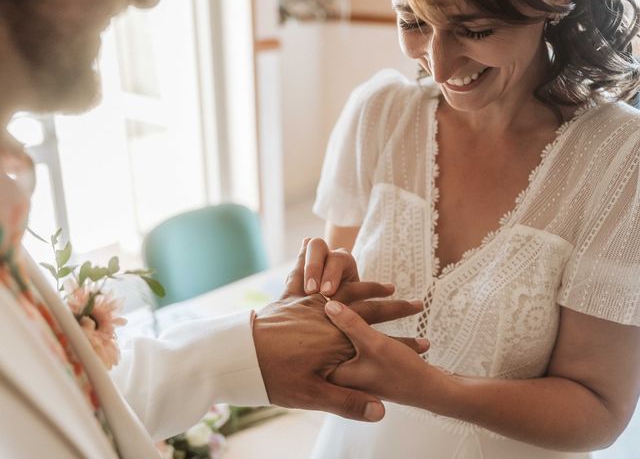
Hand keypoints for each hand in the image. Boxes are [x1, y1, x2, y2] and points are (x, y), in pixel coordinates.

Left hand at [253, 239, 424, 421]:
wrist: (238, 353)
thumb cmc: (274, 377)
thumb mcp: (311, 396)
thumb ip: (348, 403)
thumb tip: (381, 412)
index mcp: (339, 340)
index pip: (380, 339)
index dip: (405, 344)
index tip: (426, 345)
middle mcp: (330, 316)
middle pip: (370, 307)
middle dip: (395, 307)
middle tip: (416, 304)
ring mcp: (313, 302)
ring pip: (349, 289)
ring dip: (371, 288)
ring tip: (388, 286)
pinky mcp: (296, 296)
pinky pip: (316, 276)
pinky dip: (329, 269)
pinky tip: (333, 262)